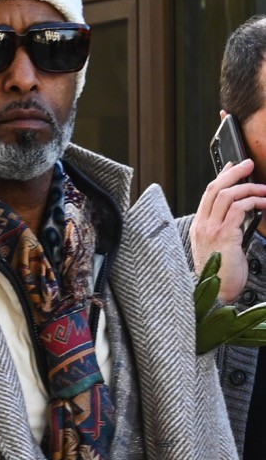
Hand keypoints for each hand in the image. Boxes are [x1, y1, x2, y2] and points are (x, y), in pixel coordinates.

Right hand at [190, 150, 265, 303]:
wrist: (218, 294)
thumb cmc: (221, 274)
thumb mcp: (219, 246)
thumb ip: (224, 226)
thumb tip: (239, 208)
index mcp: (199, 228)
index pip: (209, 194)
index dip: (222, 176)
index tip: (235, 166)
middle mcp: (202, 226)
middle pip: (216, 188)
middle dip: (234, 172)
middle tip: (249, 164)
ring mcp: (212, 230)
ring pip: (228, 194)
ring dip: (249, 187)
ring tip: (263, 190)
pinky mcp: (225, 235)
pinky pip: (240, 208)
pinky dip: (254, 202)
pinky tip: (263, 204)